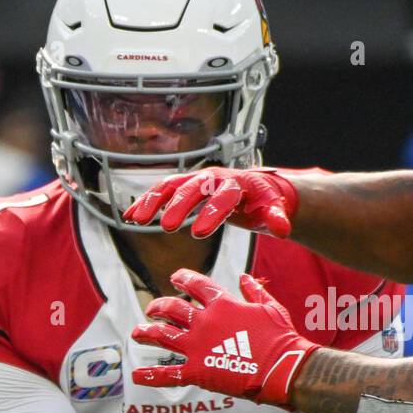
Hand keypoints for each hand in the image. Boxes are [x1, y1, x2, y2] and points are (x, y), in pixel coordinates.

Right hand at [122, 167, 297, 238]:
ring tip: (136, 220)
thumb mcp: (273, 209)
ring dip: (153, 202)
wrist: (255, 189)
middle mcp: (214, 178)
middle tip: (167, 227)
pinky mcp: (185, 186)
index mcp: (237, 184)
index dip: (212, 213)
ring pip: (172, 186)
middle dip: (180, 206)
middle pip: (194, 189)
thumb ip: (276, 218)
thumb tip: (283, 230)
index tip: (199, 234)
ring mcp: (196, 180)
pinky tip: (129, 216)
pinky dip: (145, 201)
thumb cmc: (264, 202)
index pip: (223, 197)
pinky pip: (162, 191)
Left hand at [131, 268, 318, 407]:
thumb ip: (254, 290)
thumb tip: (244, 277)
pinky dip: (150, 376)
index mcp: (222, 304)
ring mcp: (197, 346)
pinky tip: (136, 376)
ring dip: (147, 332)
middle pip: (172, 308)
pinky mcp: (196, 371)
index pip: (195, 284)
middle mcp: (204, 322)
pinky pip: (168, 373)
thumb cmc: (280, 337)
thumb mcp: (270, 306)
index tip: (175, 277)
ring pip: (163, 335)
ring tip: (137, 332)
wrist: (282, 367)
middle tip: (152, 309)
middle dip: (158, 307)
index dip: (183, 278)